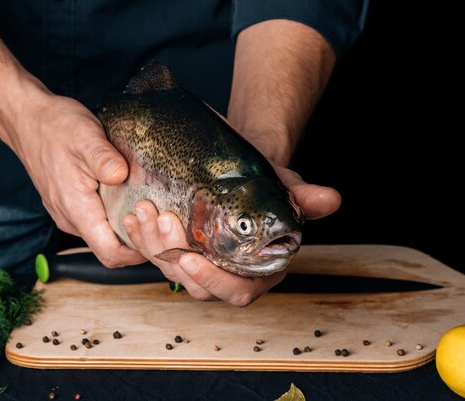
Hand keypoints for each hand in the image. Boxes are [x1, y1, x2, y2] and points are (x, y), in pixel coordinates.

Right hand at [7, 93, 144, 266]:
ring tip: (151, 209)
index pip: (110, 254)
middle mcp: (71, 219)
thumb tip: (122, 175)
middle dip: (138, 242)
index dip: (138, 253)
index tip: (160, 237)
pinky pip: (96, 223)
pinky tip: (131, 199)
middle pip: (110, 249)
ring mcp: (68, 214)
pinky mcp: (70, 206)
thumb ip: (104, 158)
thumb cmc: (55, 127)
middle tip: (163, 221)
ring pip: (103, 236)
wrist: (27, 120)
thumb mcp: (85, 136)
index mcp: (77, 209)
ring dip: (127, 230)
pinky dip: (115, 218)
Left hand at [121, 170, 339, 305]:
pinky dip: (141, 238)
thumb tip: (331, 199)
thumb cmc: (264, 186)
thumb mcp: (284, 189)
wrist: (239, 173)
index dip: (213, 282)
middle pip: (195, 284)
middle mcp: (226, 273)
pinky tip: (133, 217)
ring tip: (143, 214)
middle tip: (161, 222)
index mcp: (257, 271)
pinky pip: (156, 253)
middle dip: (172, 256)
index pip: (237, 291)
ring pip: (169, 268)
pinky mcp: (176, 250)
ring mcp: (198, 263)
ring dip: (151, 245)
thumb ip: (304, 197)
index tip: (191, 259)